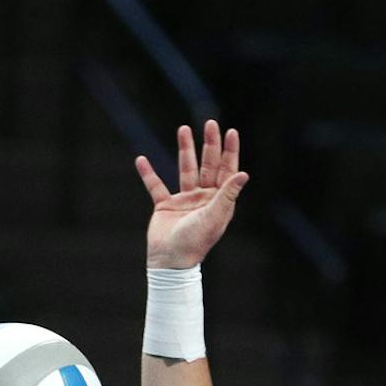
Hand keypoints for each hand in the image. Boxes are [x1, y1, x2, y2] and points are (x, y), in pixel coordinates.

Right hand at [136, 120, 247, 269]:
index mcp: (218, 201)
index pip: (227, 171)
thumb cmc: (195, 243)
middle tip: (210, 123)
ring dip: (184, 150)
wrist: (170, 262)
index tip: (231, 132)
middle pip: (208, 165)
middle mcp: (203, 198)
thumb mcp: (213, 217)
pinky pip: (156, 186)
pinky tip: (142, 160)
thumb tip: (244, 173)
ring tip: (183, 128)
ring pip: (185, 170)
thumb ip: (227, 194)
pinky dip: (148, 174)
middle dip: (209, 144)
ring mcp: (184, 201)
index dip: (230, 152)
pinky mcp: (165, 206)